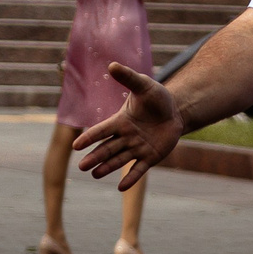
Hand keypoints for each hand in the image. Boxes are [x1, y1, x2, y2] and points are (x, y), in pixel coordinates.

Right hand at [72, 64, 183, 190]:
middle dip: (95, 157)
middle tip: (82, 166)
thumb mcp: (144, 85)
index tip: (76, 146)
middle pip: (107, 148)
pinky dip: (130, 178)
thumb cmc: (156, 97)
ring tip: (95, 174)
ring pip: (119, 159)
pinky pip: (138, 169)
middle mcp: (125, 136)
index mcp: (120, 121)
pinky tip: (121, 188)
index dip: (90, 138)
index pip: (102, 130)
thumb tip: (112, 65)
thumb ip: (128, 78)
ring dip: (107, 167)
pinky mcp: (150, 157)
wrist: (176, 111)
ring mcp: (137, 148)